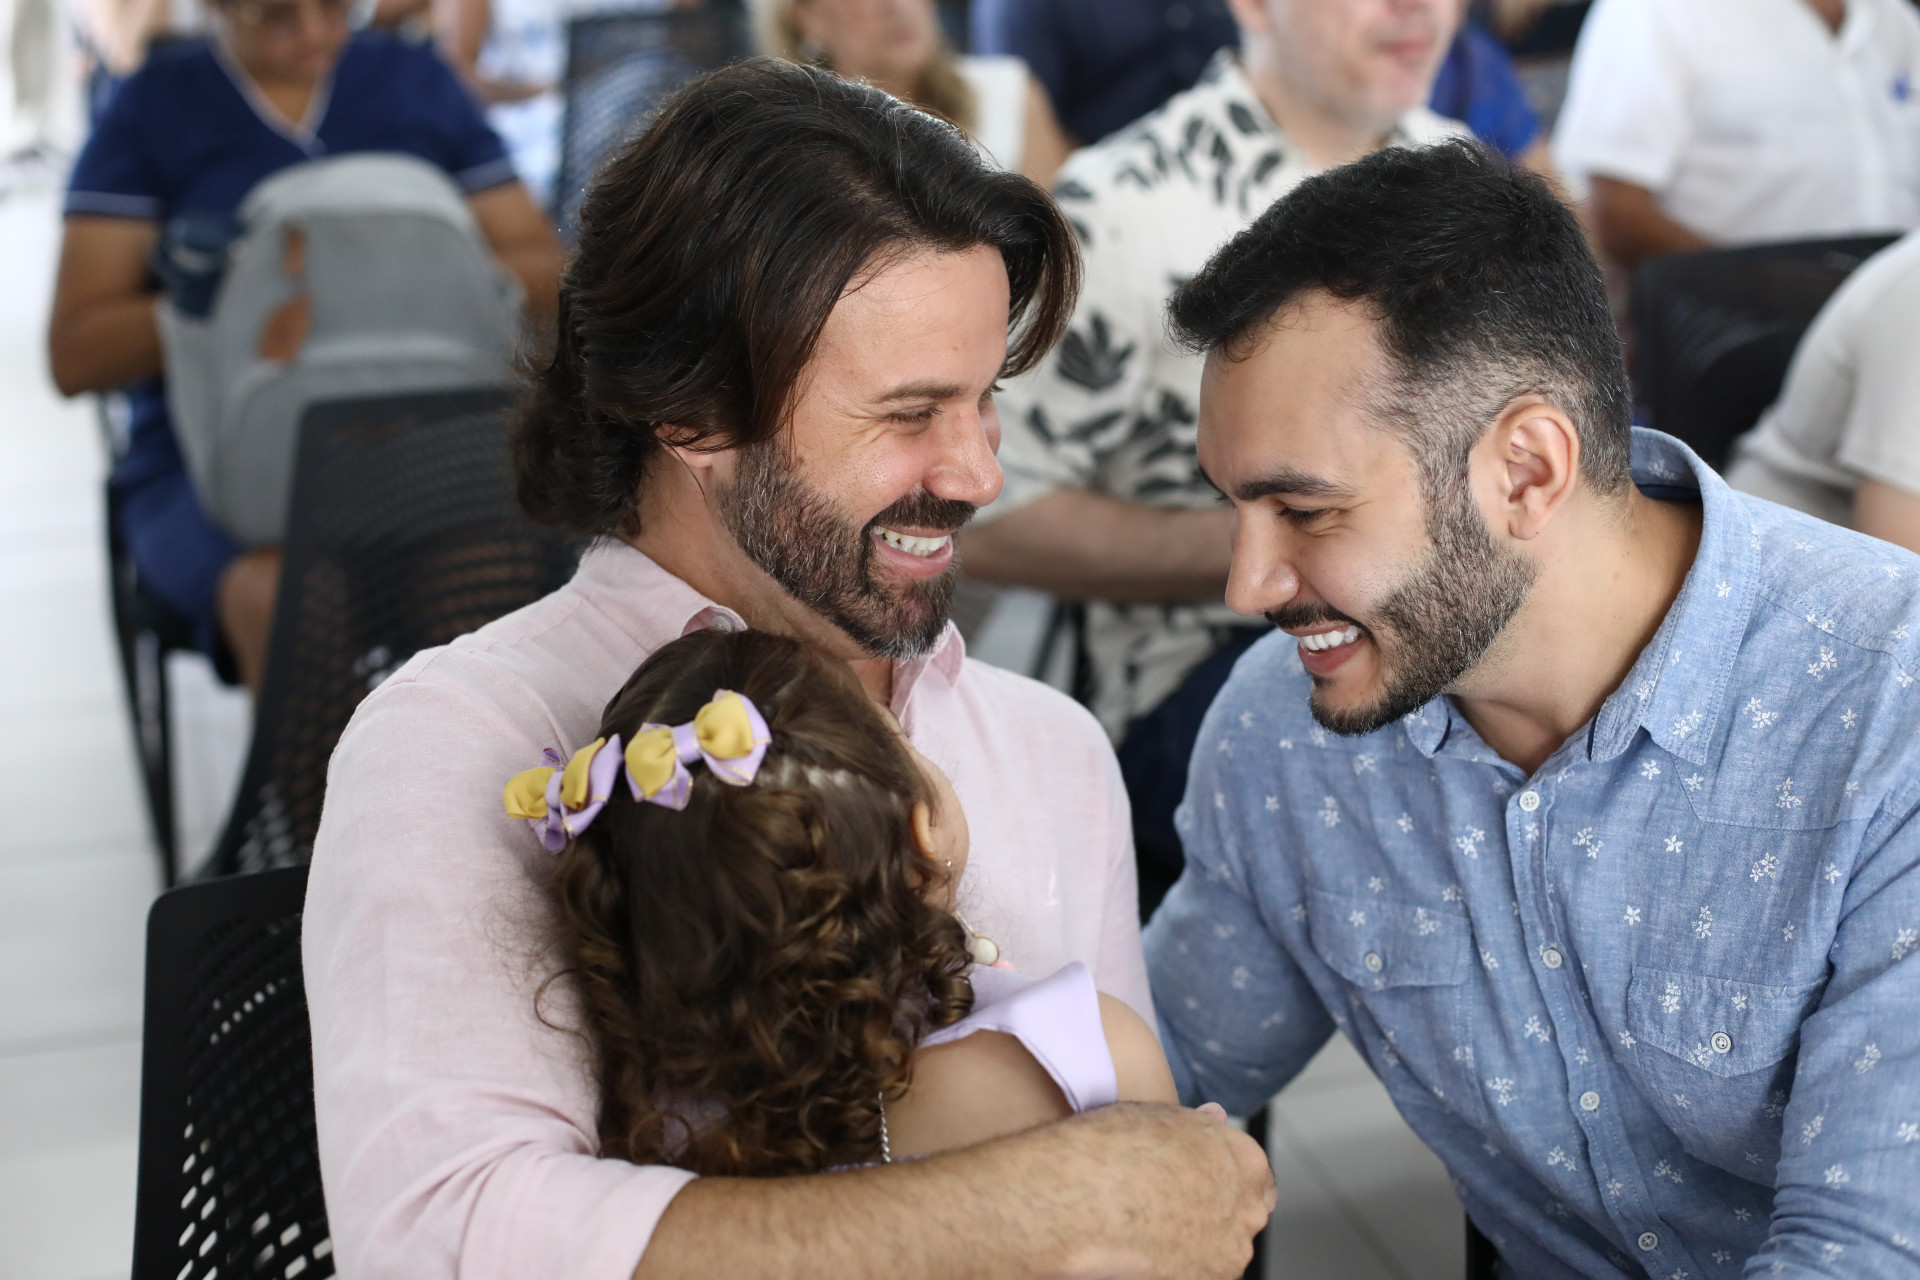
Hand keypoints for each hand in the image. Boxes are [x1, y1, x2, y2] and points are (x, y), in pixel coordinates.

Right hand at [1031, 1101, 1276, 1278]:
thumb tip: (1216, 1116)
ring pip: (1222, 1246)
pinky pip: (1200, 1270)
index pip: (1254, 1173)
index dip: (1224, 1175)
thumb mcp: (1160, 1116)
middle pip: (1243, 1212)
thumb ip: (1199, 1125)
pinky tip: (1148, 1248)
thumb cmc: (1112, 1152)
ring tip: (1153, 1227)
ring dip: (1200, 1239)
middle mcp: (1247, 1208)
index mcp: (1245, 1161)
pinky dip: (1180, 1264)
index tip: (1200, 1180)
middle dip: (1217, 1208)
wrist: (1080, 1200)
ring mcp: (1230, 1251)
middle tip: (1173, 1204)